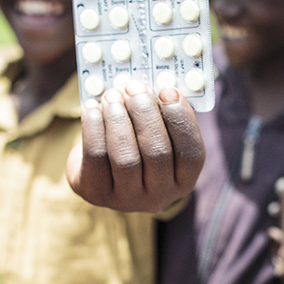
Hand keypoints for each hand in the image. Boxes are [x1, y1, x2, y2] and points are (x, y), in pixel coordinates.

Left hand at [66, 82, 204, 212]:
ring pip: (125, 158)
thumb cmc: (135, 143)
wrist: (99, 171)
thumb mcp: (156, 133)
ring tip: (112, 95)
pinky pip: (96, 157)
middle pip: (157, 154)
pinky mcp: (96, 194)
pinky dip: (93, 127)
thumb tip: (155, 83)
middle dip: (145, 114)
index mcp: (183, 181)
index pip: (191, 154)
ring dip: (118, 120)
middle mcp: (159, 197)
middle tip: (134, 87)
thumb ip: (162, 113)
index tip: (168, 90)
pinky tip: (92, 107)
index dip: (181, 120)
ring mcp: (127, 200)